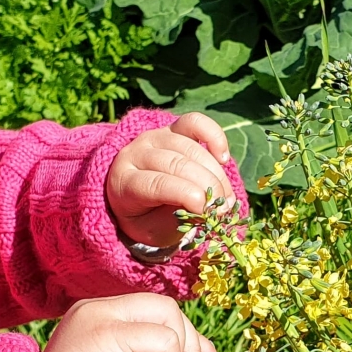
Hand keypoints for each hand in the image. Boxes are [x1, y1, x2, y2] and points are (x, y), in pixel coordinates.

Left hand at [106, 113, 231, 249]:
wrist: (135, 197)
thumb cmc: (147, 217)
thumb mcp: (156, 230)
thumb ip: (179, 220)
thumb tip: (209, 210)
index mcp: (125, 182)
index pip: (156, 183)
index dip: (185, 195)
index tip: (207, 210)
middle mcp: (136, 154)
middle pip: (176, 163)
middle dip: (206, 185)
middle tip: (223, 208)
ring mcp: (154, 137)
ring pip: (189, 147)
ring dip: (215, 173)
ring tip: (226, 196)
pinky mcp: (172, 128)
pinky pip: (195, 122)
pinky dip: (214, 137)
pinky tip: (223, 159)